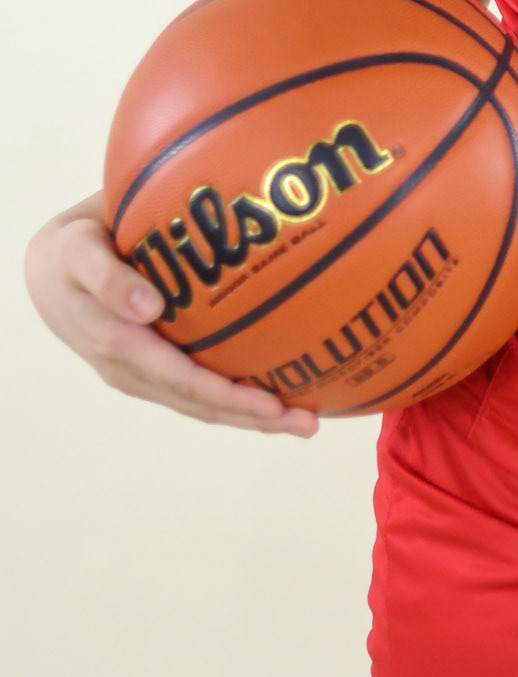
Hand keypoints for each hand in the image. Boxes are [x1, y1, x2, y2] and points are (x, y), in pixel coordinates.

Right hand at [23, 191, 319, 435]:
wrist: (49, 269)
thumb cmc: (72, 252)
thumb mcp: (80, 254)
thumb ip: (110, 279)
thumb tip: (148, 309)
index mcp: (118, 346)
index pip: (183, 382)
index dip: (229, 397)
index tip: (274, 405)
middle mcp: (131, 371)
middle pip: (201, 404)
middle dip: (255, 419)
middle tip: (309, 424)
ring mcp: (141, 374)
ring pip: (201, 404)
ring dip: (251, 417)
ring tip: (303, 420)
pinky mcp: (150, 368)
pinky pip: (196, 389)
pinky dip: (234, 397)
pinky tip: (271, 392)